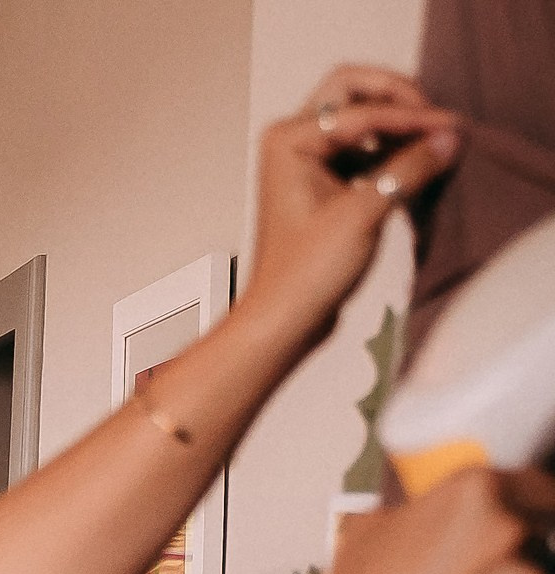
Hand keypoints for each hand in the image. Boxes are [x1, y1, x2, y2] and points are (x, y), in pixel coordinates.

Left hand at [243, 66, 463, 343]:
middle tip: (437, 121)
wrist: (284, 318)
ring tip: (435, 145)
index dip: (412, 117)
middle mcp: (292, 140)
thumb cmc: (305, 274)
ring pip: (361, 117)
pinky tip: (419, 164)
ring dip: (398, 125)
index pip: (362, 109)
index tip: (453, 128)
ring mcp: (306, 159)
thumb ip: (409, 169)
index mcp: (289, 139)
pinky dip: (392, 149)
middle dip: (398, 99)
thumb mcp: (363, 214)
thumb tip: (449, 137)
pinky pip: (364, 146)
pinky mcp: (323, 180)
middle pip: (354, 92)